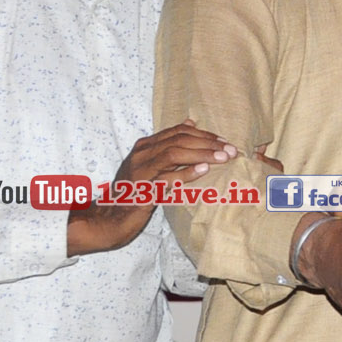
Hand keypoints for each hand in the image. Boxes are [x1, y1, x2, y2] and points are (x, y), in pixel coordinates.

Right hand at [68, 120, 234, 256]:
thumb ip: (167, 145)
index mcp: (144, 147)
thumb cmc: (133, 193)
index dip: (204, 134)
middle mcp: (141, 155)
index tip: (224, 142)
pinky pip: (166, 178)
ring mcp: (140, 172)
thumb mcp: (150, 165)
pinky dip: (185, 173)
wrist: (110, 219)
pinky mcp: (141, 191)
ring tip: (223, 158)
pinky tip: (203, 170)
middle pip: (179, 140)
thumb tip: (190, 122)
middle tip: (231, 150)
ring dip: (201, 154)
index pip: (178, 132)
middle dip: (208, 143)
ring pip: (174, 154)